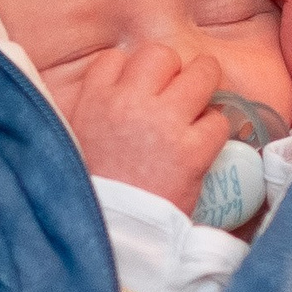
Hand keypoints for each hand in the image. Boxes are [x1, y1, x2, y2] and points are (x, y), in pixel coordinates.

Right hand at [64, 42, 231, 211]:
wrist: (112, 235)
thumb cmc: (92, 193)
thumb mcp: (73, 142)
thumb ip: (93, 112)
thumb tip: (116, 96)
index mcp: (94, 100)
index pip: (116, 59)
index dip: (131, 72)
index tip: (138, 92)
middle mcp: (128, 102)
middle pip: (161, 55)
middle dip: (173, 71)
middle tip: (177, 95)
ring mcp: (163, 124)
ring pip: (201, 74)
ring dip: (204, 89)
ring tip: (199, 111)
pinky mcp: (192, 151)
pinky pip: (218, 119)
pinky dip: (216, 131)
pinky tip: (203, 146)